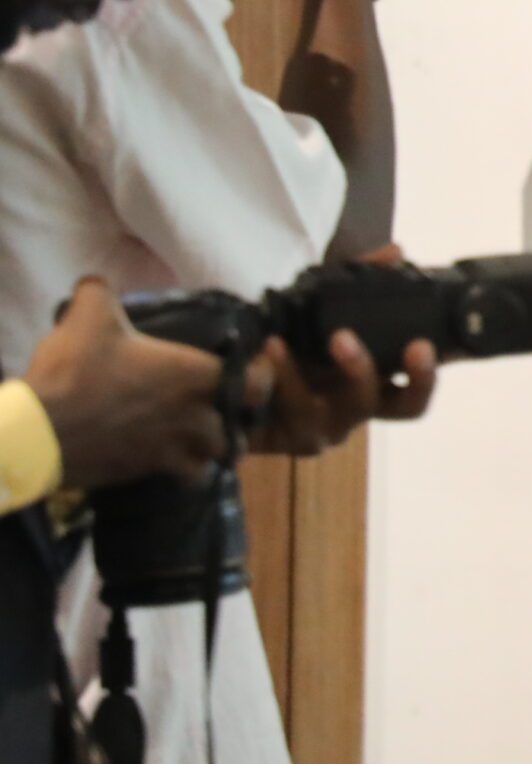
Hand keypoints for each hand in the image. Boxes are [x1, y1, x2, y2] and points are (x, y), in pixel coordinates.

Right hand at [27, 278, 257, 490]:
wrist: (40, 430)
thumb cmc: (75, 371)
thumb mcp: (87, 316)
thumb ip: (99, 293)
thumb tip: (95, 284)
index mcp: (193, 377)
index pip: (258, 384)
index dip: (259, 378)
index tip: (247, 370)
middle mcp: (193, 417)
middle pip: (238, 430)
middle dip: (233, 422)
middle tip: (217, 408)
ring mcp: (171, 449)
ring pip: (213, 459)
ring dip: (209, 449)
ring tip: (196, 436)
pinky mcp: (147, 472)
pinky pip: (182, 479)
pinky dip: (182, 472)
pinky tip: (167, 457)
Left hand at [247, 246, 438, 455]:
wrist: (222, 375)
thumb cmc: (282, 339)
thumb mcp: (317, 302)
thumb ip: (358, 277)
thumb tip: (397, 251)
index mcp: (376, 377)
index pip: (421, 376)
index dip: (440, 363)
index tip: (443, 339)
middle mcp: (361, 404)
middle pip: (410, 406)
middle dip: (420, 378)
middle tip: (417, 346)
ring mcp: (331, 425)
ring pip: (354, 407)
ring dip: (350, 369)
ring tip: (331, 336)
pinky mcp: (294, 437)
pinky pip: (299, 410)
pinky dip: (286, 376)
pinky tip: (272, 349)